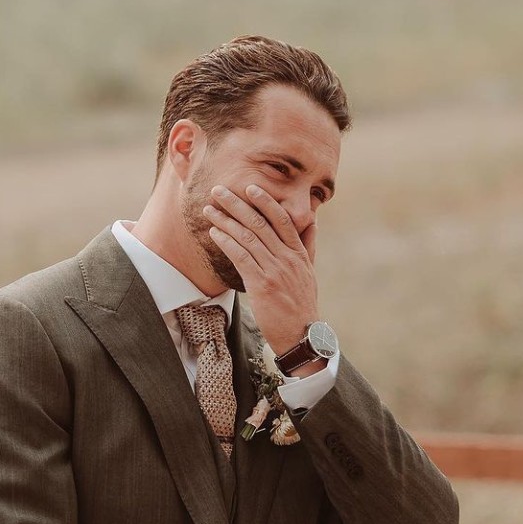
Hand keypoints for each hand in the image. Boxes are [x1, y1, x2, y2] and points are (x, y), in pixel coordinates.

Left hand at [203, 184, 318, 356]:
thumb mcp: (309, 272)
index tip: (250, 188)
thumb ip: (308, 246)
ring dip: (226, 221)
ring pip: (248, 238)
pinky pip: (241, 257)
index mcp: (298, 254)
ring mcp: (275, 271)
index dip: (265, 201)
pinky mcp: (262, 285)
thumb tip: (312, 221)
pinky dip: (226, 242)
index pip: (282, 220)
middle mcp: (287, 259)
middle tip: (219, 190)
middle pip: (260, 224)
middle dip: (237, 204)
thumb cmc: (301, 305)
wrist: (301, 335)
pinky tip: (214, 233)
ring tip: (209, 209)